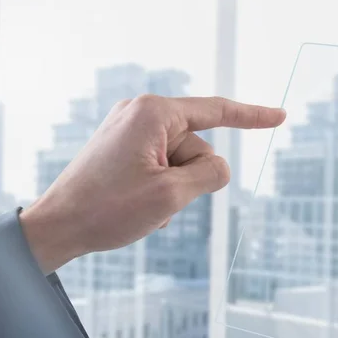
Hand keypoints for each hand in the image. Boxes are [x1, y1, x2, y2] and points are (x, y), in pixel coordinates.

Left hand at [20, 95, 285, 273]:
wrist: (58, 226)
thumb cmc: (107, 209)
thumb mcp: (171, 194)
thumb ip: (210, 173)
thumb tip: (220, 167)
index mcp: (154, 113)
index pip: (217, 111)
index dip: (252, 117)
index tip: (279, 116)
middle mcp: (142, 113)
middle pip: (197, 146)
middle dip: (190, 178)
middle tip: (156, 198)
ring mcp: (131, 130)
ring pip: (180, 162)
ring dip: (173, 189)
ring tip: (141, 204)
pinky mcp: (125, 148)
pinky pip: (162, 166)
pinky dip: (160, 188)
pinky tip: (134, 203)